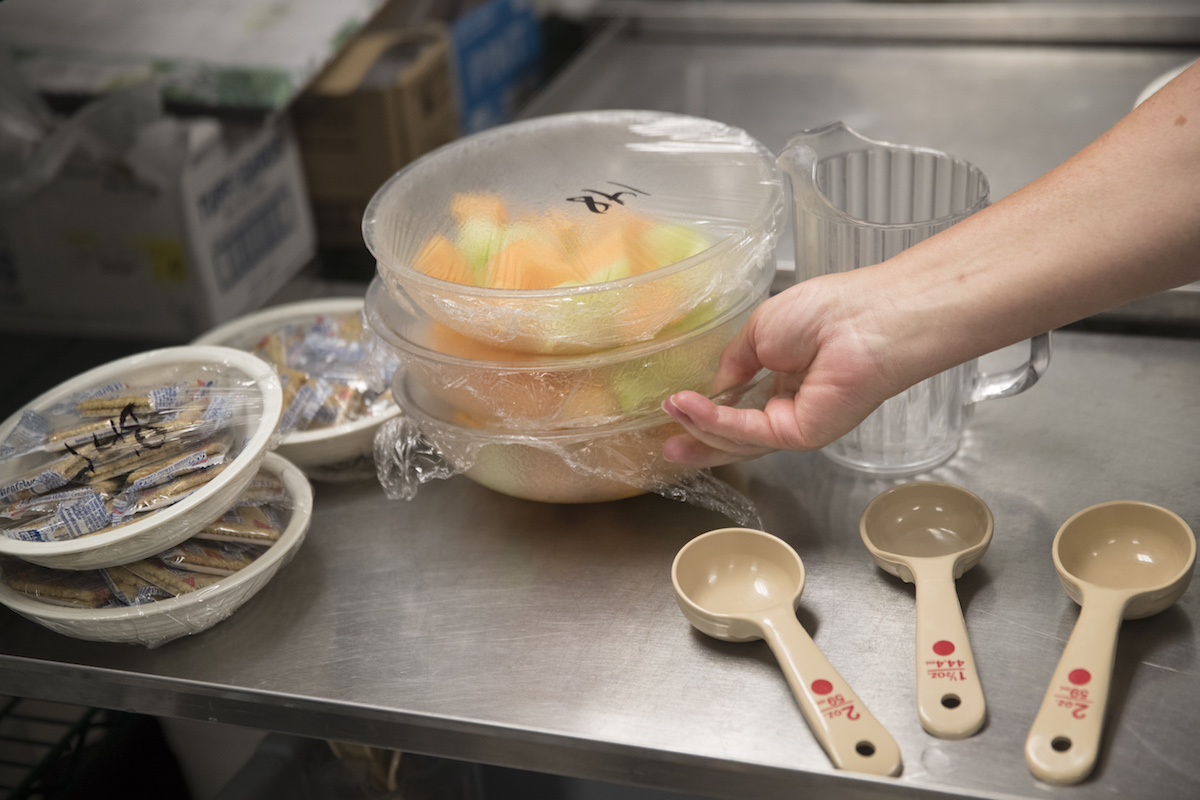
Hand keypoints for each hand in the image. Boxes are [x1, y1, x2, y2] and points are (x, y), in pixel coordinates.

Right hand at [661, 269, 909, 466]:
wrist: (863, 318)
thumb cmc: (823, 312)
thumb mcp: (759, 331)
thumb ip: (733, 363)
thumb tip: (712, 387)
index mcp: (782, 379)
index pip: (738, 407)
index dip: (706, 411)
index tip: (674, 406)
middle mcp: (788, 406)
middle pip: (734, 435)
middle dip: (699, 439)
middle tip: (666, 445)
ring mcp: (794, 424)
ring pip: (737, 438)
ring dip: (699, 426)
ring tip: (670, 411)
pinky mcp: (799, 435)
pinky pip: (748, 432)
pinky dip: (716, 421)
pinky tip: (689, 407)